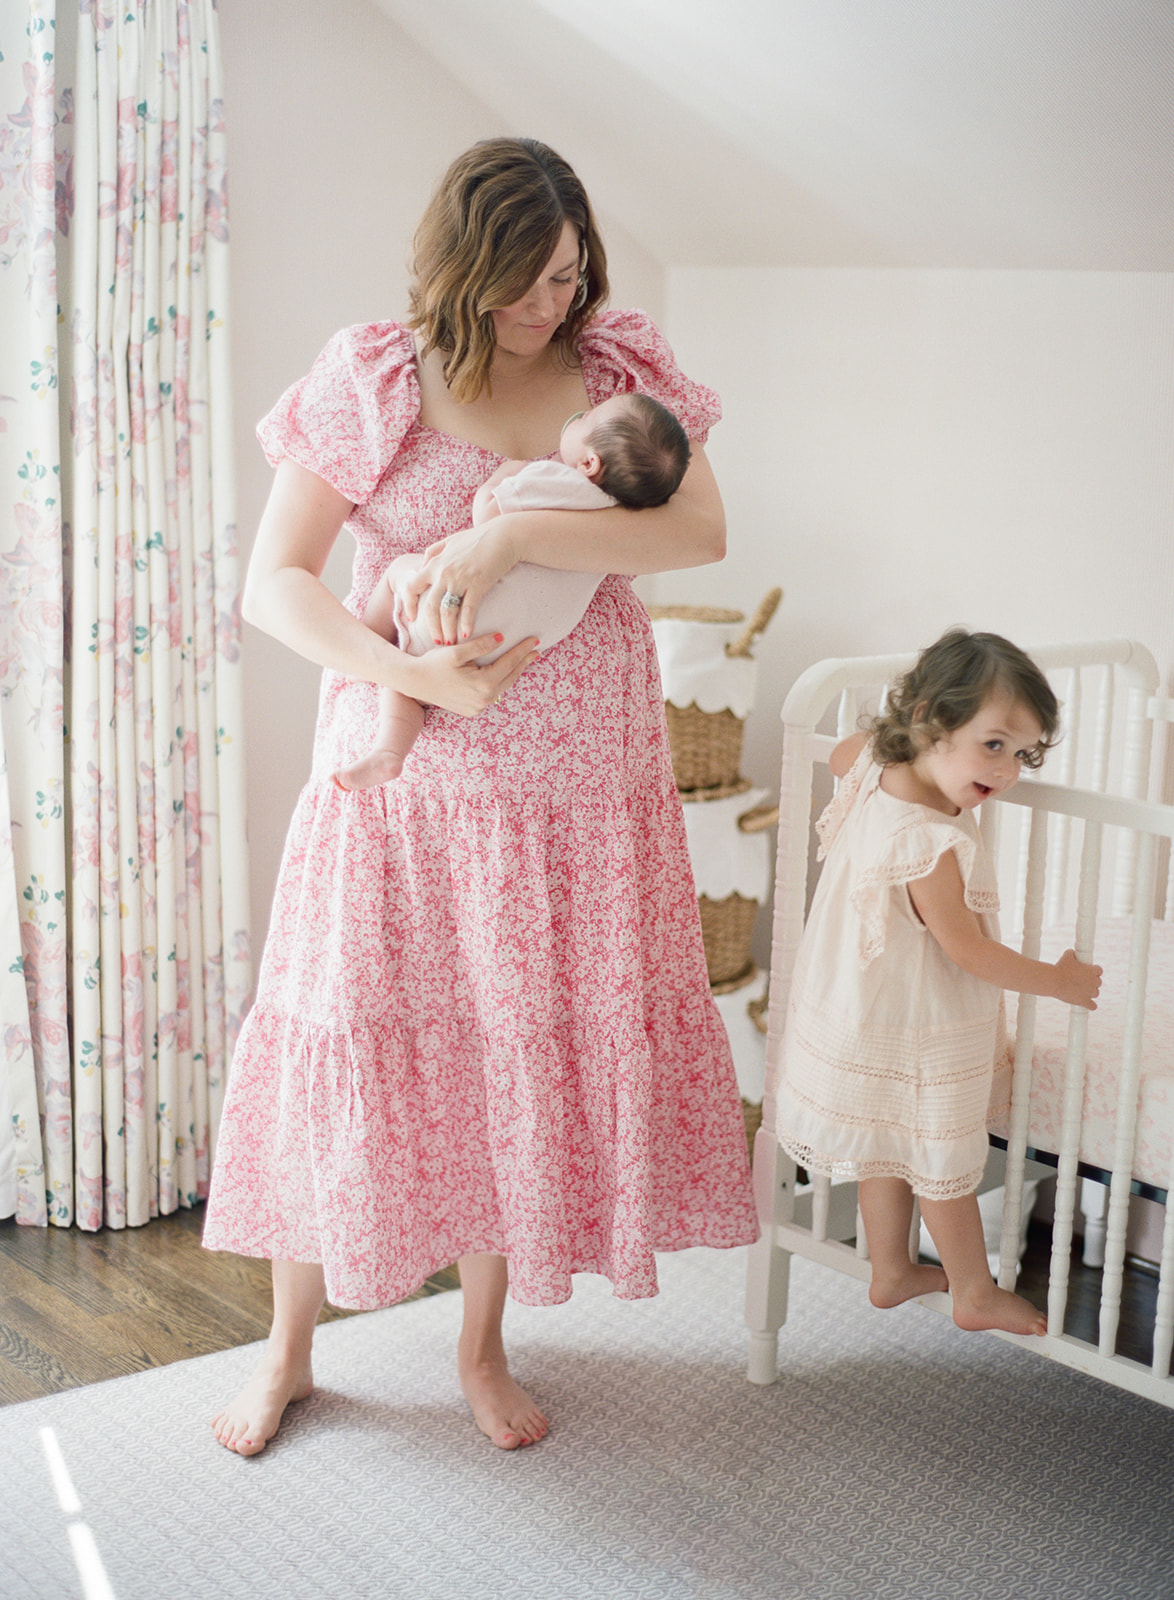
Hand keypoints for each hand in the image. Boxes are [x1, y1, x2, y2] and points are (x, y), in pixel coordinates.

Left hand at [404, 521, 519, 645]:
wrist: (505, 535)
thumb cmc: (480, 538)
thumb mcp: (452, 540)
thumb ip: (435, 551)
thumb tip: (424, 563)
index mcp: (435, 563)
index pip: (411, 586)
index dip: (409, 604)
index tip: (412, 618)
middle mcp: (444, 572)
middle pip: (430, 606)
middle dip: (431, 627)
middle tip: (436, 641)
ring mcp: (460, 579)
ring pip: (447, 611)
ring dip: (448, 630)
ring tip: (451, 643)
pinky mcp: (478, 584)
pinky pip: (468, 609)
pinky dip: (465, 624)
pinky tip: (466, 635)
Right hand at [405, 630, 537, 715]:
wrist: (414, 682)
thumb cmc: (433, 664)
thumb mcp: (457, 652)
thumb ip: (481, 645)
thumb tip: (501, 638)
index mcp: (483, 684)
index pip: (509, 663)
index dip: (522, 650)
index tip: (534, 640)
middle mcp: (484, 700)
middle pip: (510, 677)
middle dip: (523, 663)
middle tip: (535, 651)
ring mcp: (478, 708)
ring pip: (502, 688)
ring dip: (513, 673)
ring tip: (523, 661)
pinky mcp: (472, 710)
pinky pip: (492, 695)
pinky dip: (500, 683)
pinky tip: (503, 674)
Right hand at [1052, 949, 1102, 1009]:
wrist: (1054, 981)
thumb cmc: (1060, 967)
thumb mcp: (1067, 956)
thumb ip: (1073, 953)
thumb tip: (1072, 952)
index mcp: (1092, 971)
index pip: (1099, 970)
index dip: (1093, 971)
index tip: (1088, 971)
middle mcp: (1093, 982)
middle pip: (1098, 982)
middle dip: (1091, 981)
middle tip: (1082, 980)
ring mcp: (1089, 993)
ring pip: (1096, 993)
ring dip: (1090, 992)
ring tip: (1082, 991)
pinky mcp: (1084, 1001)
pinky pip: (1093, 1006)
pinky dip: (1090, 1005)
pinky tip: (1087, 1004)